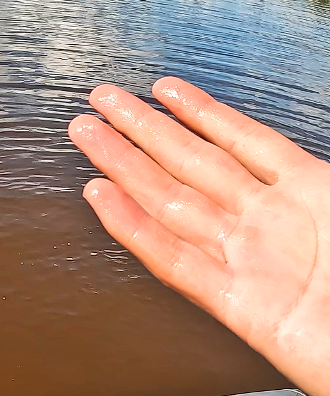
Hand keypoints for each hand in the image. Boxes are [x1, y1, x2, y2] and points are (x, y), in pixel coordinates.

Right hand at [69, 77, 329, 395]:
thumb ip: (318, 180)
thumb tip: (274, 145)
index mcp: (315, 195)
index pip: (243, 141)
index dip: (202, 112)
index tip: (162, 89)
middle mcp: (272, 225)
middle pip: (193, 166)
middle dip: (143, 129)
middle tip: (101, 101)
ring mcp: (250, 263)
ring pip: (173, 203)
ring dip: (126, 165)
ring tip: (88, 134)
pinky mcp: (238, 307)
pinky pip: (177, 261)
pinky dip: (135, 230)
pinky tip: (103, 199)